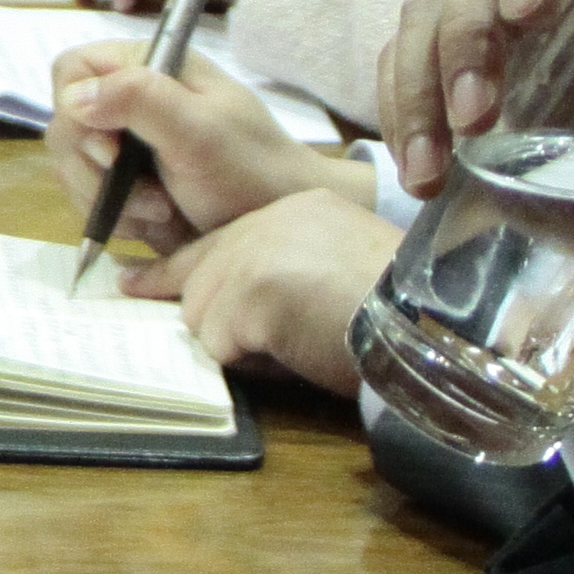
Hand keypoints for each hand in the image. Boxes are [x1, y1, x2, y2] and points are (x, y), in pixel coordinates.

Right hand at [46, 43, 359, 249]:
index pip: (72, 70)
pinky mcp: (126, 180)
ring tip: (162, 214)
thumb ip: (138, 100)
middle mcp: (130, 98)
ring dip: (108, 202)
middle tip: (151, 198)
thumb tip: (74, 96)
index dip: (76, 110)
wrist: (283, 218)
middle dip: (97, 173)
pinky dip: (115, 218)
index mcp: (148, 66)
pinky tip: (155, 224)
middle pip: (66, 126)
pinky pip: (88, 198)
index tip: (113, 153)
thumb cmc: (250, 170)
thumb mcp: (199, 130)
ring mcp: (126, 140)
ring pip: (72, 168)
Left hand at [133, 190, 404, 397]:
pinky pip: (220, 345)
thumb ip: (282, 275)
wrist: (438, 324)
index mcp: (298, 209)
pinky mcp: (252, 292)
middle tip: (244, 343)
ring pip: (201, 315)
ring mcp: (257, 252)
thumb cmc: (404, 314)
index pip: (218, 240)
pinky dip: (252, 364)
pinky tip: (296, 352)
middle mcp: (272, 220)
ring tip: (298, 345)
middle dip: (214, 321)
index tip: (134, 283)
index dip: (175, 270)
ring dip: (239, 345)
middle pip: (199, 280)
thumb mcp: (337, 274)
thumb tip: (220, 316)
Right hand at [371, 0, 573, 198]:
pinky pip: (404, 57)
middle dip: (467, 34)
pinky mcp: (464, 59)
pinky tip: (418, 173)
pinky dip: (399, 110)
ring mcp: (504, 14)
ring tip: (432, 169)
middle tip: (476, 120)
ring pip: (431, 5)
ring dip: (419, 81)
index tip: (525, 10)